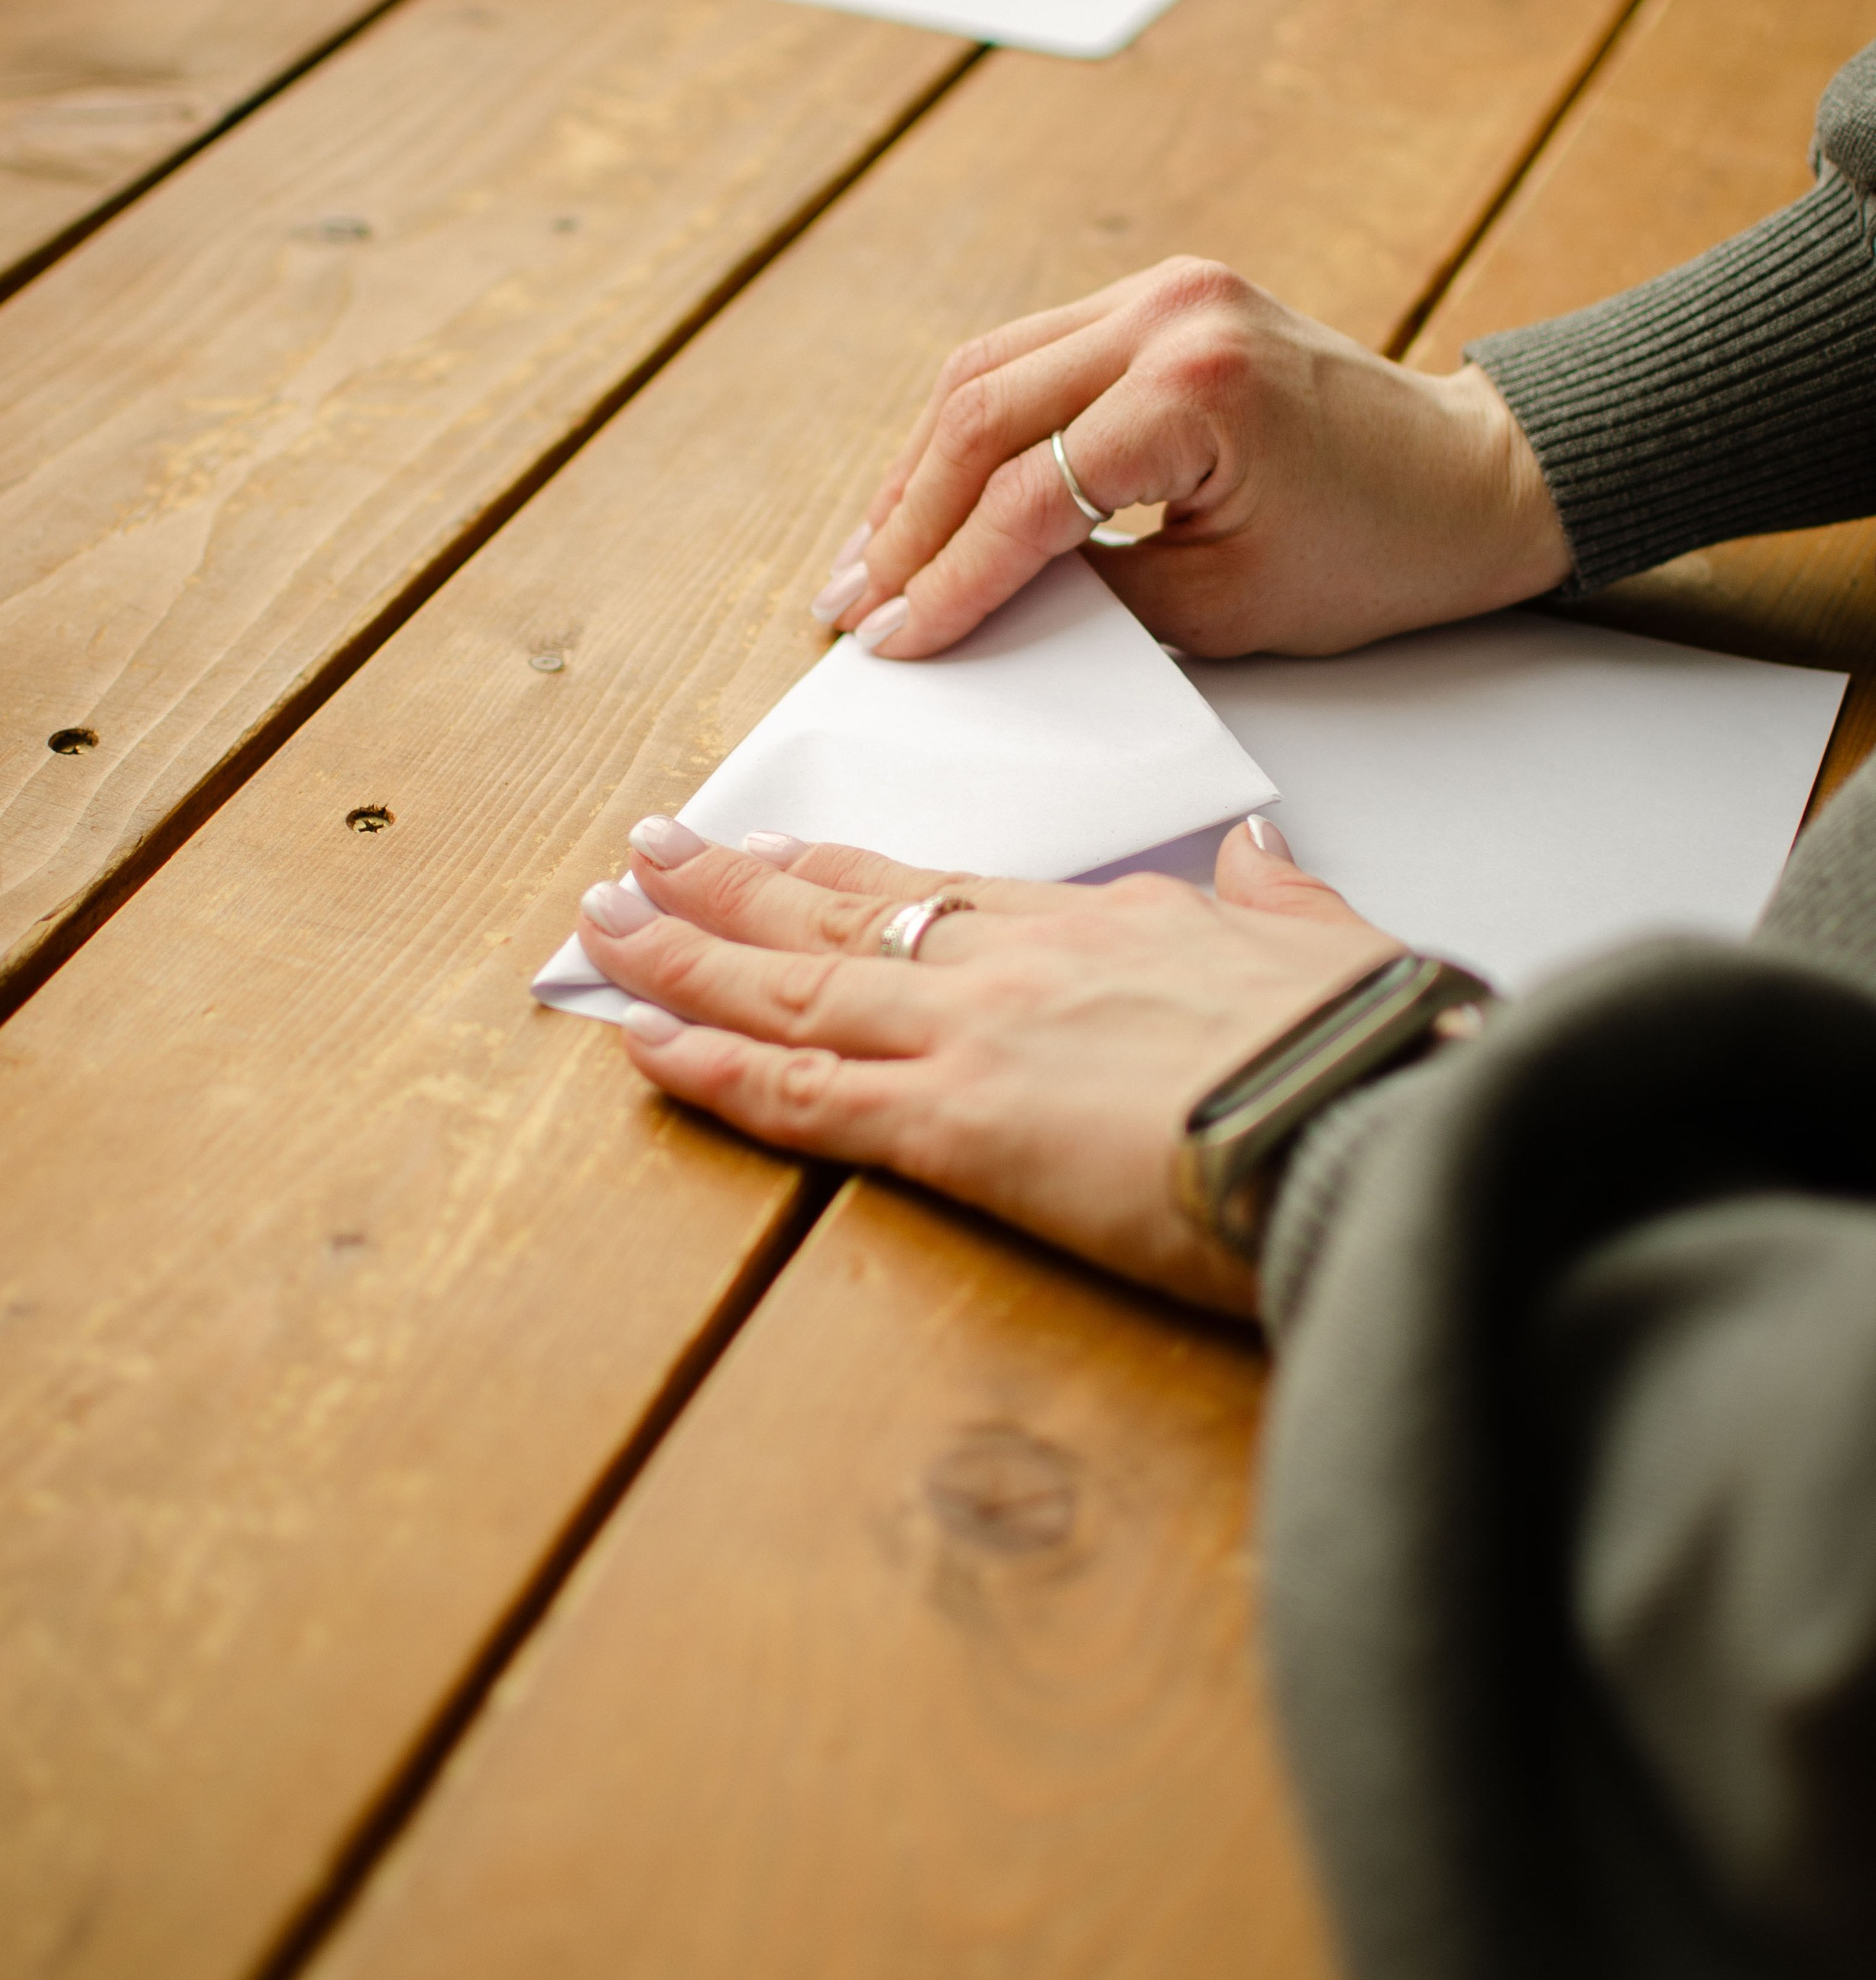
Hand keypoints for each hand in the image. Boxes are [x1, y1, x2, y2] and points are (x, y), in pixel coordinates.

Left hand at [575, 813, 1398, 1313]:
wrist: (1376, 1109)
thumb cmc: (1364, 1043)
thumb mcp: (1326, 941)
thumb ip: (1272, 896)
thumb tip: (1255, 850)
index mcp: (1098, 922)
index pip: (933, 889)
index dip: (835, 872)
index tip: (770, 851)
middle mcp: (1014, 962)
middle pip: (837, 919)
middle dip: (726, 890)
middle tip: (638, 859)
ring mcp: (974, 1038)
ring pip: (792, 992)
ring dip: (685, 958)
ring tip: (602, 927)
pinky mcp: (958, 1129)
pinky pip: (801, 1097)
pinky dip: (710, 1070)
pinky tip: (638, 1043)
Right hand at [812, 256, 1569, 660]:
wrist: (1475, 477)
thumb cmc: (1381, 553)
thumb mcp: (1227, 608)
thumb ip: (1094, 601)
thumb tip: (978, 610)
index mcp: (1198, 390)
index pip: (1027, 498)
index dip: (946, 583)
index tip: (890, 644)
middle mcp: (1170, 315)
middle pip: (980, 415)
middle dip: (905, 523)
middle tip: (850, 603)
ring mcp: (1162, 291)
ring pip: (985, 373)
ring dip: (920, 472)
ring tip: (871, 560)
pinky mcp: (1158, 297)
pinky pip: (1028, 357)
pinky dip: (971, 432)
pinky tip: (932, 496)